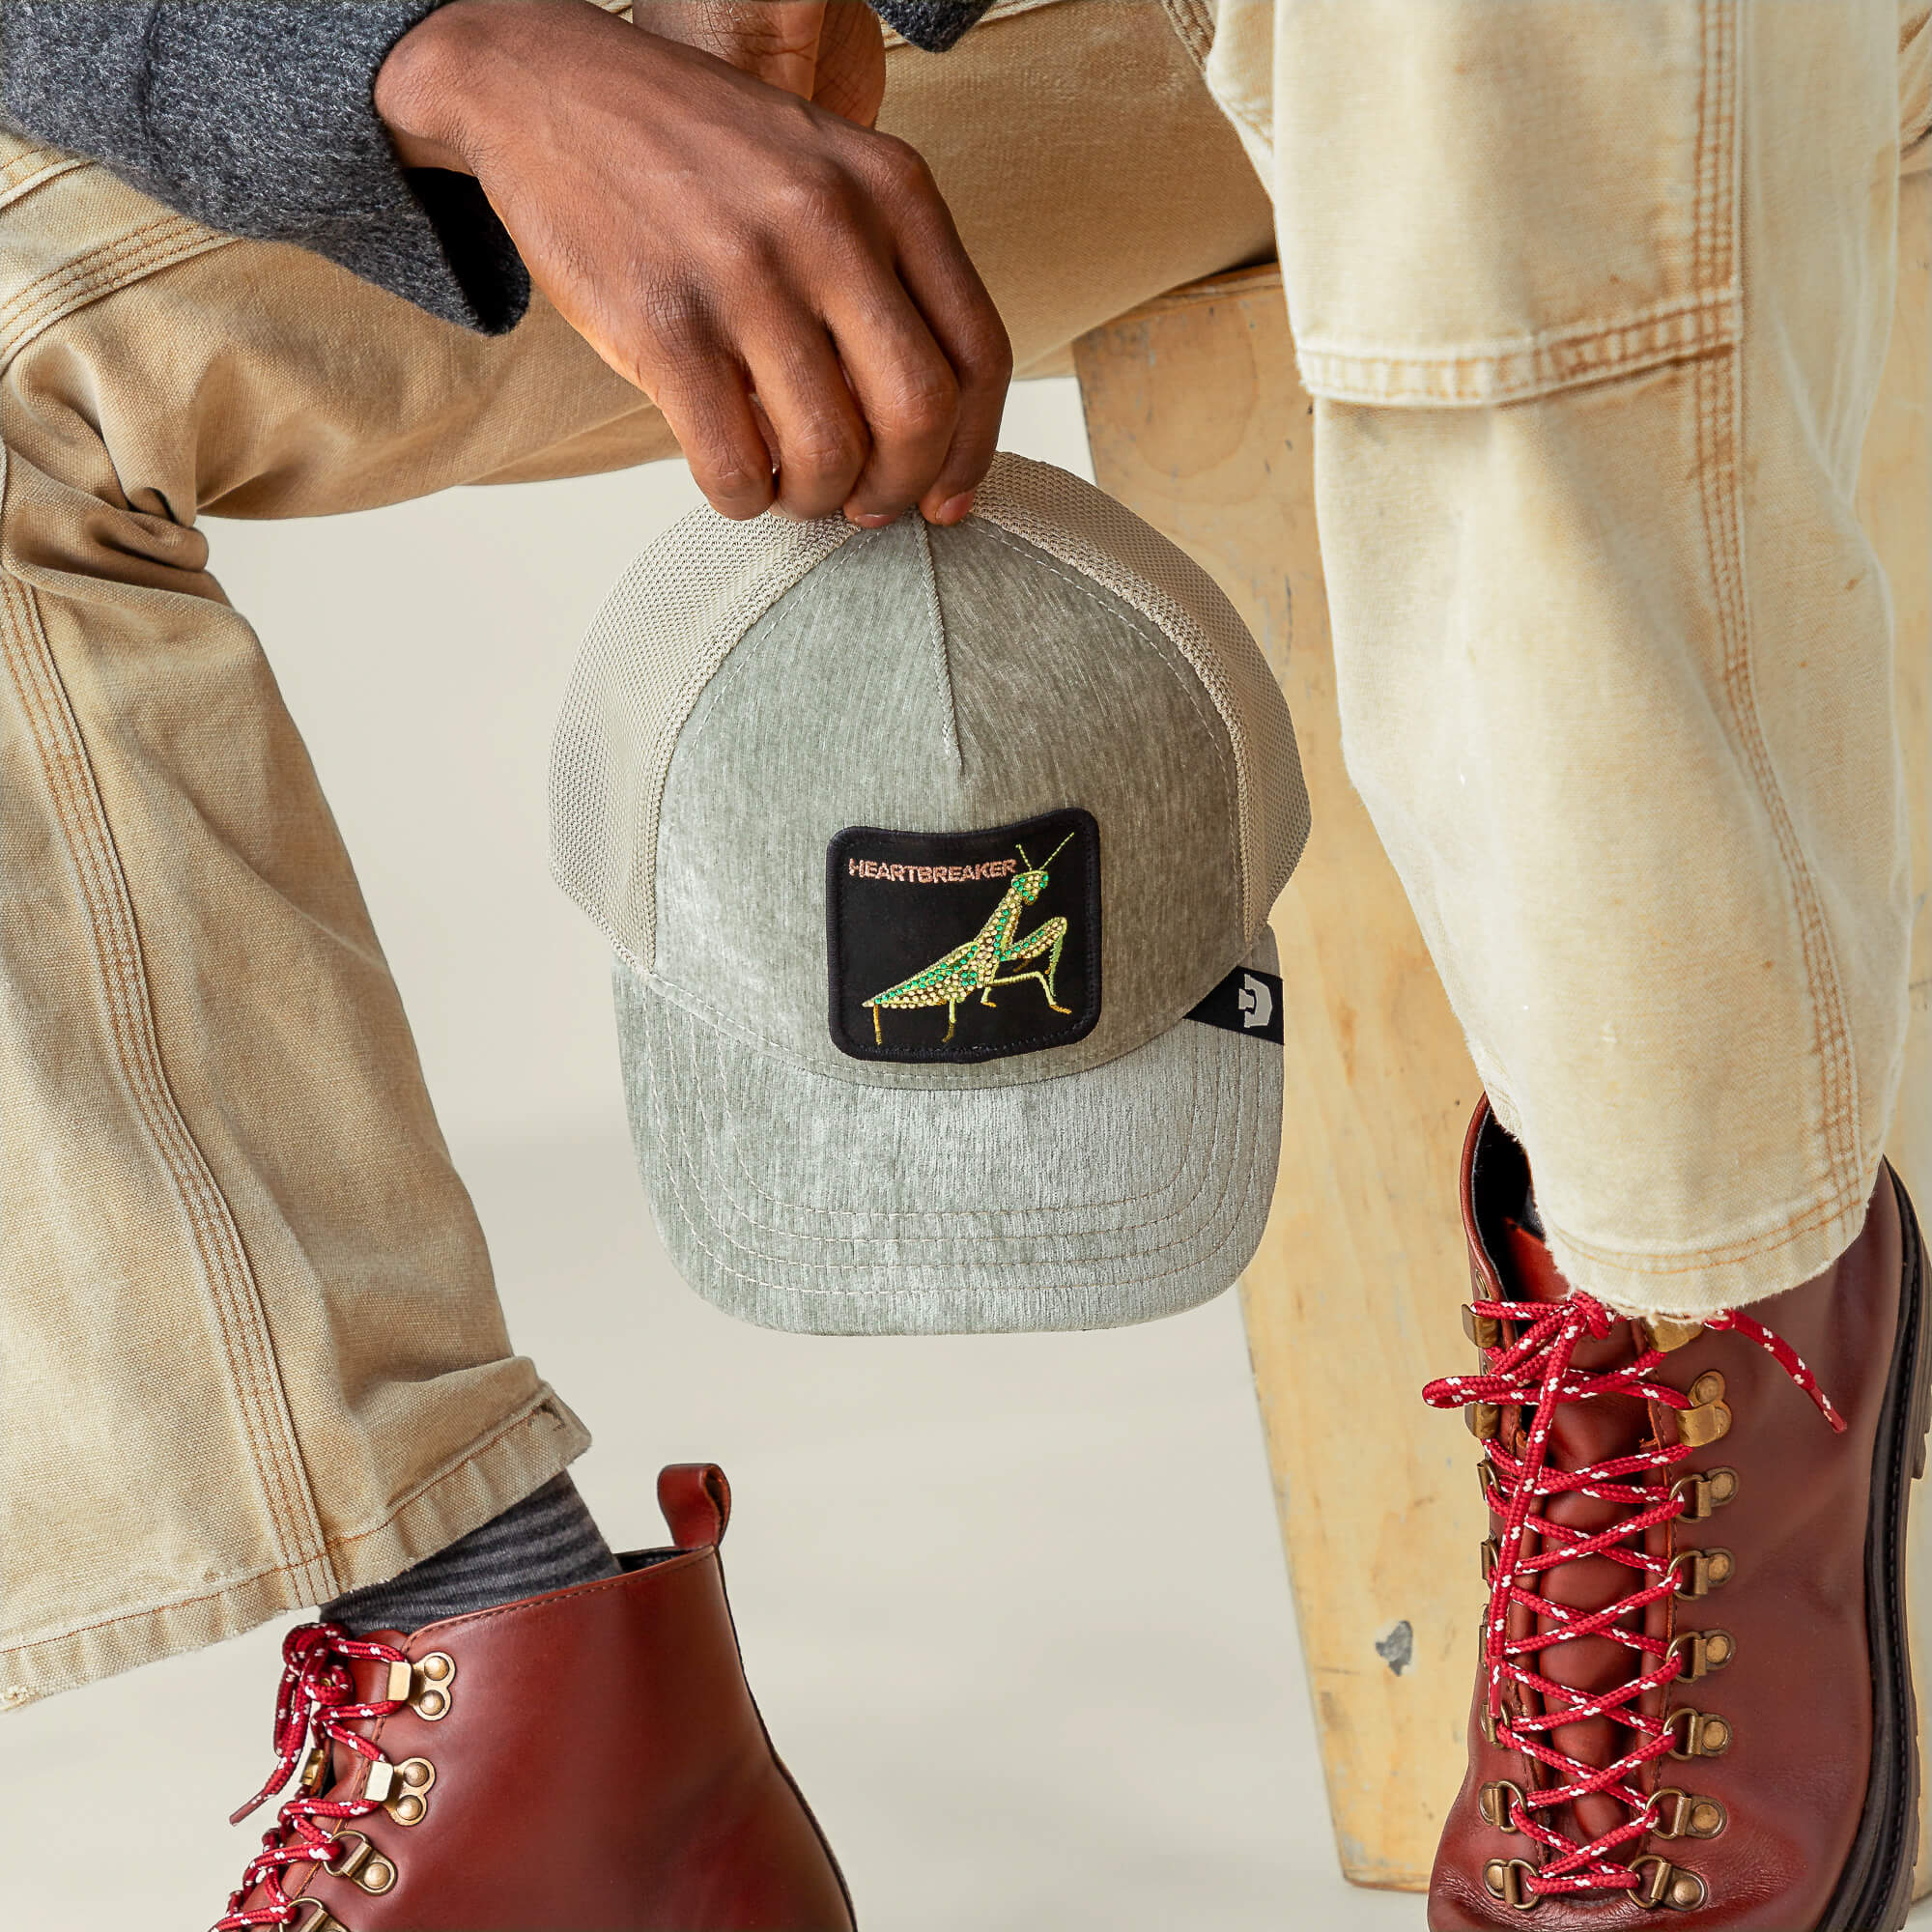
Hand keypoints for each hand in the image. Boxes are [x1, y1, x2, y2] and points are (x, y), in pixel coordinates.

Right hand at [376, 0, 1009, 525]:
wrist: (552, 91)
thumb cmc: (700, 156)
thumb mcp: (824, 173)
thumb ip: (887, 274)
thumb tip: (923, 435)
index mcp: (892, 189)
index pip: (979, 354)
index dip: (972, 452)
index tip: (947, 499)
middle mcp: (831, 227)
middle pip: (920, 415)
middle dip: (900, 489)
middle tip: (864, 506)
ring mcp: (747, 276)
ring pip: (830, 454)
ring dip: (816, 501)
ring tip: (790, 485)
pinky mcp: (666, 326)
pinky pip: (736, 465)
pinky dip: (744, 499)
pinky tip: (735, 478)